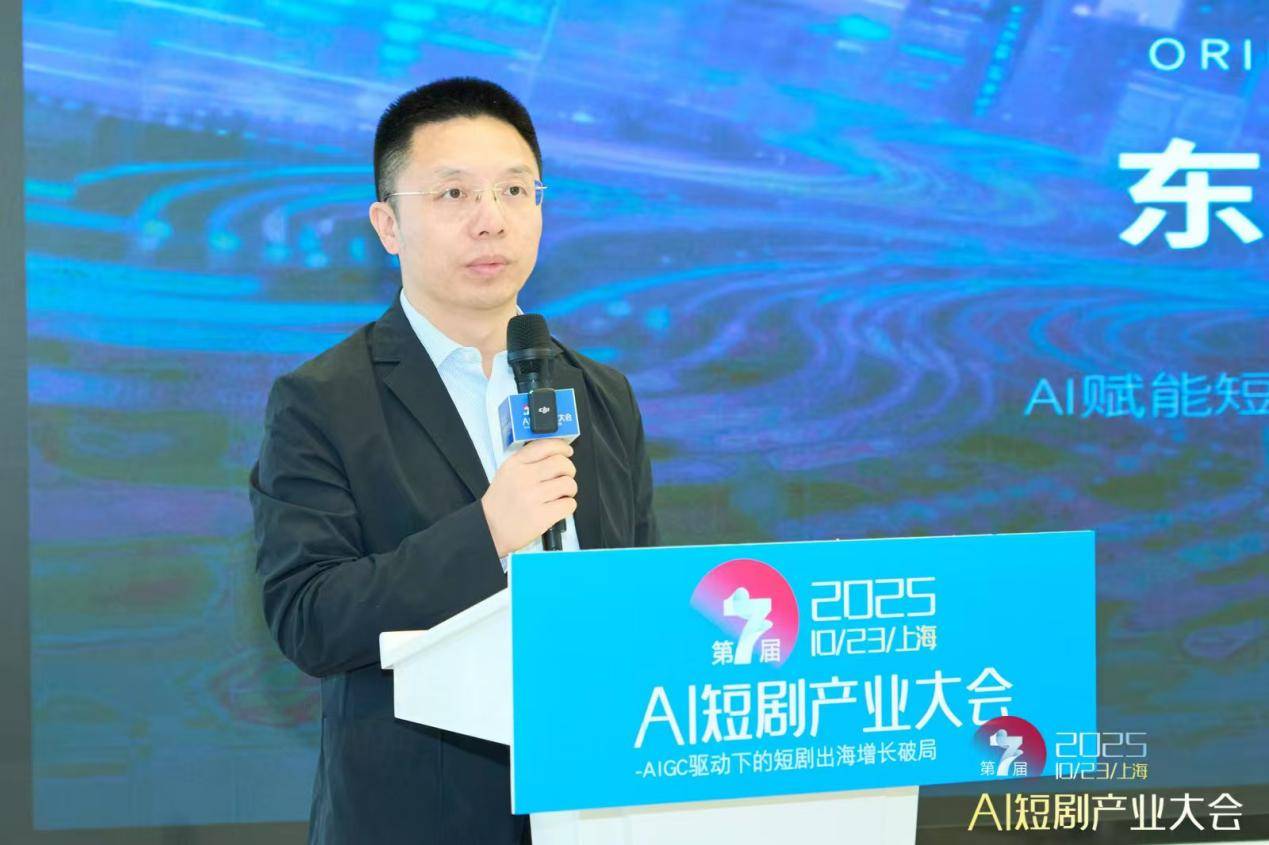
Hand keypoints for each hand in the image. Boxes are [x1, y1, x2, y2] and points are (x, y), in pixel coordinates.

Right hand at [480, 438, 576, 556]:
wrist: (490, 529)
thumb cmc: (500, 503)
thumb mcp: (507, 473)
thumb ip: (528, 461)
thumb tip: (555, 453)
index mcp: (515, 464)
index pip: (545, 446)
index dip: (562, 447)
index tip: (567, 451)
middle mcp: (524, 478)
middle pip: (561, 463)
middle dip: (569, 470)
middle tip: (566, 476)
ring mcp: (532, 497)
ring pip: (568, 484)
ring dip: (570, 489)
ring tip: (562, 494)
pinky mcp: (541, 517)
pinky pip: (569, 504)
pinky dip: (568, 505)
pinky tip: (559, 507)